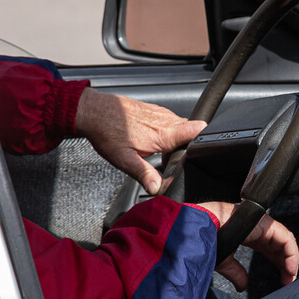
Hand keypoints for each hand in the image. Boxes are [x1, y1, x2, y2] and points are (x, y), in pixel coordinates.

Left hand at [75, 89, 204, 194]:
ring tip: (156, 151)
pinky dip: (165, 132)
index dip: (205, 140)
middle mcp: (165, 120)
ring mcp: (160, 112)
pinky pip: (169, 121)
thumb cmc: (106, 133)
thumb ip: (144, 175)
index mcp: (163, 134)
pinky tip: (149, 140)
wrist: (93, 111)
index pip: (197, 130)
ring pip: (180, 126)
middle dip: (186, 146)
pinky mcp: (153, 110)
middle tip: (169, 159)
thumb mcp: (125, 160)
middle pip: (191, 132)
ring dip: (175, 139)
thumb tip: (157, 189)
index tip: (203, 152)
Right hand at [195, 202, 298, 290]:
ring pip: (285, 241)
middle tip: (288, 280)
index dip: (278, 263)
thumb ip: (236, 273)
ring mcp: (262, 224)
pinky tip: (289, 268)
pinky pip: (285, 238)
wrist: (196, 230)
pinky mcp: (265, 224)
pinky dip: (291, 253)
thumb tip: (243, 286)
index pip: (269, 248)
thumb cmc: (204, 240)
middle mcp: (257, 227)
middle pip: (279, 246)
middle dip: (286, 264)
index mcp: (248, 233)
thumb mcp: (224, 261)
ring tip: (290, 277)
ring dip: (290, 260)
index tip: (282, 279)